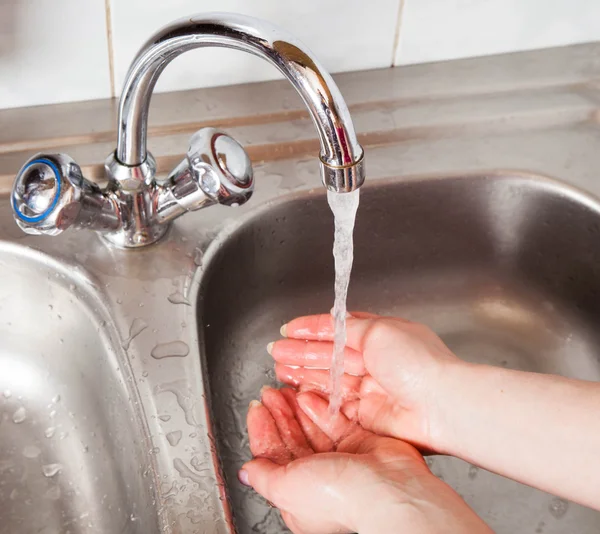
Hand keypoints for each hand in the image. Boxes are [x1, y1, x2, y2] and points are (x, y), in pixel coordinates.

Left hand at [241, 386, 490, 533]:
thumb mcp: (286, 488)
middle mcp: (318, 478)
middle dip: (279, 414)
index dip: (262, 430)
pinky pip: (334, 421)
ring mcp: (340, 460)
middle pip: (292, 439)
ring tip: (286, 390)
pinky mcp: (359, 442)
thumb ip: (265, 476)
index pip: (272, 456)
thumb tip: (246, 472)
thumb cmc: (340, 497)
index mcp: (297, 494)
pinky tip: (308, 395)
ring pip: (312, 427)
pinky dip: (320, 408)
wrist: (387, 489)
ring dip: (297, 408)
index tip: (257, 408)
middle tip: (271, 393)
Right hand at [269, 312, 462, 451]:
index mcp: (379, 336)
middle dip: (301, 351)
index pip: (339, 329)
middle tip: (276, 350)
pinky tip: (297, 390)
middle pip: (329, 355)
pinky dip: (315, 396)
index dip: (312, 328)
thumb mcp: (378, 330)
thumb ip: (349, 326)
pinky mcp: (366, 414)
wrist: (439, 405)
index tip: (289, 328)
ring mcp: (370, 388)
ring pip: (329, 378)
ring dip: (303, 371)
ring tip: (279, 367)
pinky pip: (335, 404)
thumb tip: (331, 320)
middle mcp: (374, 361)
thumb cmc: (417, 363)